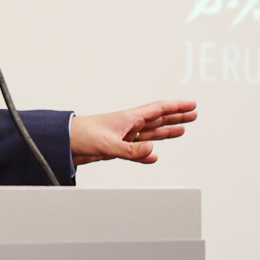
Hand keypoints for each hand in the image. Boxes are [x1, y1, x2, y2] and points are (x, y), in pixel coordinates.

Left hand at [70, 100, 196, 164]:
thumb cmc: (83, 136)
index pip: (158, 109)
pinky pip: (138, 149)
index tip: (191, 104)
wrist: (66, 143)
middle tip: (193, 113)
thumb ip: (132, 150)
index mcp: (129, 118)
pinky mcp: (117, 147)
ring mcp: (124, 135)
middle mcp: (129, 124)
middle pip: (159, 119)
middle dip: (176, 116)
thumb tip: (153, 152)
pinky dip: (148, 152)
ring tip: (182, 128)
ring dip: (167, 131)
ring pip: (151, 132)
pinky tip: (154, 155)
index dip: (176, 107)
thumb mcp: (110, 145)